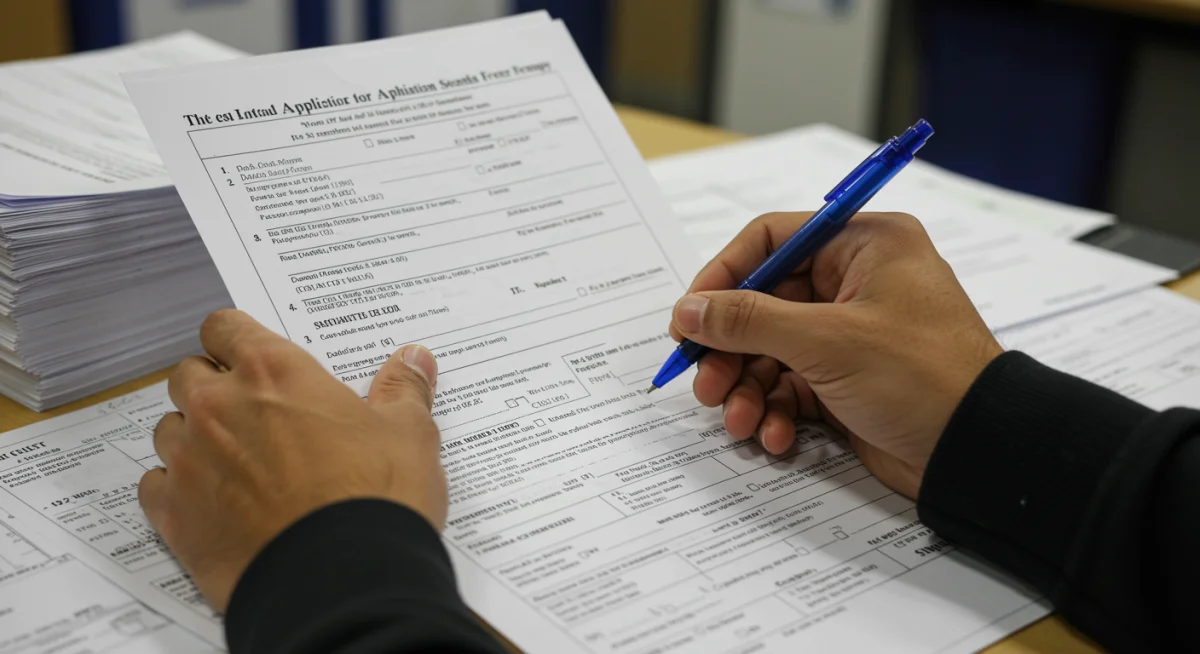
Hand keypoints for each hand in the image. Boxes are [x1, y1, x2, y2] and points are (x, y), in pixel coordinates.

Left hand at [138, 309, 444, 612]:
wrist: (342, 579)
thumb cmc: (375, 497)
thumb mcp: (408, 434)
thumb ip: (403, 389)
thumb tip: (414, 358)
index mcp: (274, 372)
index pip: (224, 327)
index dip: (236, 339)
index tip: (252, 356)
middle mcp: (220, 407)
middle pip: (188, 374)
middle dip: (213, 386)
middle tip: (252, 413)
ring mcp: (189, 460)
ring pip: (168, 429)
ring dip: (194, 437)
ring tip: (234, 462)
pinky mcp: (174, 515)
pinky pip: (154, 485)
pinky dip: (176, 488)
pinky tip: (211, 502)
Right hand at [669, 212, 1001, 497]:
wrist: (980, 454)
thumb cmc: (920, 377)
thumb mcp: (826, 341)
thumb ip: (748, 321)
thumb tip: (687, 310)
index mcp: (864, 245)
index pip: (771, 239)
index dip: (723, 276)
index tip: (688, 316)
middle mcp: (856, 282)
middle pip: (764, 302)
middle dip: (730, 349)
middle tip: (704, 384)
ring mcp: (851, 334)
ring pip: (772, 350)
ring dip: (747, 387)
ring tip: (737, 420)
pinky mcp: (848, 380)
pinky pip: (792, 386)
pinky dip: (776, 410)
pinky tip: (774, 435)